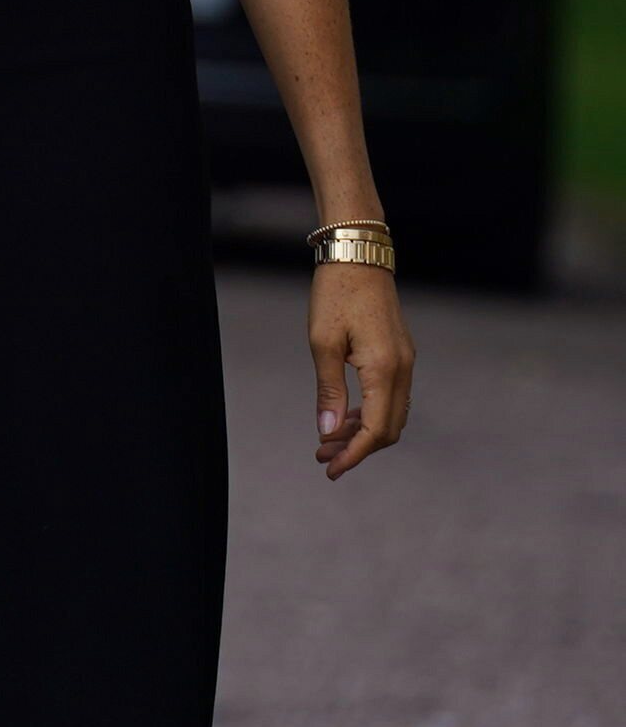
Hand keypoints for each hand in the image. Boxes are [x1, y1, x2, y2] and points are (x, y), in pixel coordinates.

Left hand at [310, 259, 412, 478]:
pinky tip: (345, 417)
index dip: (354, 454)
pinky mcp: (399, 355)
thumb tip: (328, 432)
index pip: (376, 429)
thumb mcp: (322, 342)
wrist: (359, 257)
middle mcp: (403, 370)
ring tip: (328, 441)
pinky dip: (370, 413)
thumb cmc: (335, 295)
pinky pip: (391, 397)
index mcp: (385, 369)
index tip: (331, 469)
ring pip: (391, 414)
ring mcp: (405, 363)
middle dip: (357, 448)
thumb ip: (328, 390)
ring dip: (363, 432)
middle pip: (388, 428)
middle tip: (323, 457)